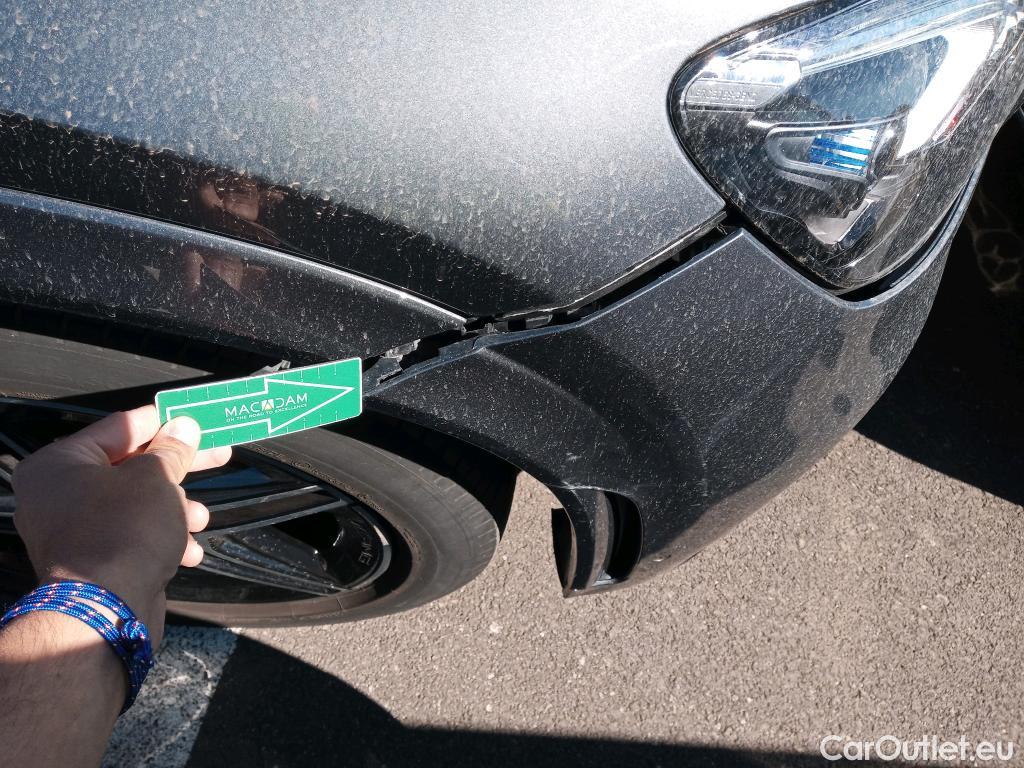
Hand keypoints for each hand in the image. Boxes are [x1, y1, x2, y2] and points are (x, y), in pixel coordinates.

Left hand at [11, 406, 230, 646]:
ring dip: (174, 509)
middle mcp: (57, 495)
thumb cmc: (125, 529)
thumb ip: (171, 449)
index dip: (164, 421)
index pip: (120, 428)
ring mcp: (72, 532)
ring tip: (200, 519)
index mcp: (60, 464)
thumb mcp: (157, 478)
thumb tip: (183, 427)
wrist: (107, 610)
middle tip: (219, 457)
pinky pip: (131, 537)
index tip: (196, 419)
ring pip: (135, 505)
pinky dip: (161, 539)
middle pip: (131, 467)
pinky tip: (189, 552)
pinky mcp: (91, 563)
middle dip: (178, 469)